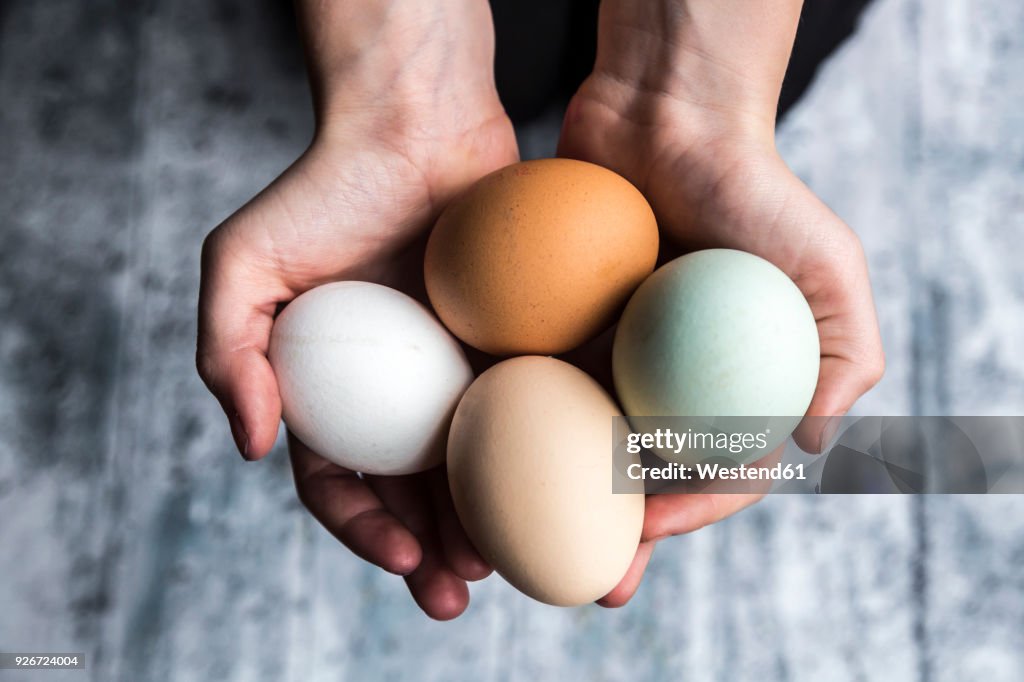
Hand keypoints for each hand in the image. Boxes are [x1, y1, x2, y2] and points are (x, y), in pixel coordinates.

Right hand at [196, 0, 516, 618]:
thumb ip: (226, 353)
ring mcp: (458, 376)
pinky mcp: (514, 348)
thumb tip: (251, 445)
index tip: (400, 556)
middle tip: (458, 594)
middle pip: (413, 496)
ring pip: (477, 471)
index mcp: (333, 396)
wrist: (412, 125)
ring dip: (489, 526)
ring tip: (508, 564)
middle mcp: (397, 398)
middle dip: (432, 554)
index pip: (339, 482)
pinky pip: (530, 413)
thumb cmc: (323, 189)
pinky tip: (562, 494)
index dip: (363, 529)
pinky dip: (542, 460)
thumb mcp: (244, 263)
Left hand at [558, 0, 884, 605]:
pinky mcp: (556, 328)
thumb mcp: (828, 268)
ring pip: (576, 448)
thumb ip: (842, 356)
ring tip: (526, 544)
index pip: (716, 473)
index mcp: (732, 388)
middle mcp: (669, 383)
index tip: (646, 534)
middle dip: (615, 536)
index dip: (687, 513)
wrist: (669, 117)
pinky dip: (514, 428)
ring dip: (555, 502)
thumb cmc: (756, 187)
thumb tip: (807, 445)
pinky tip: (484, 462)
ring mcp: (610, 358)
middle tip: (585, 582)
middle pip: (641, 478)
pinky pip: (533, 387)